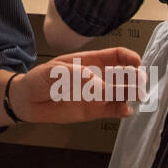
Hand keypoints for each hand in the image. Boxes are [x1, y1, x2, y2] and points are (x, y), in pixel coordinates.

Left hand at [13, 48, 143, 123]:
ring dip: (132, 93)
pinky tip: (126, 110)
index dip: (128, 57)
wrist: (28, 101)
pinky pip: (113, 110)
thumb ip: (69, 74)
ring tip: (137, 96)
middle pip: (124, 74)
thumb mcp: (51, 71)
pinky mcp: (94, 111)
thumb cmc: (39, 79)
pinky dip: (122, 110)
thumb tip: (91, 78)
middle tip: (139, 81)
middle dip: (135, 76)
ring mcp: (98, 95)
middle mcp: (98, 77)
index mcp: (90, 61)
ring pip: (122, 93)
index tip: (135, 62)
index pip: (116, 56)